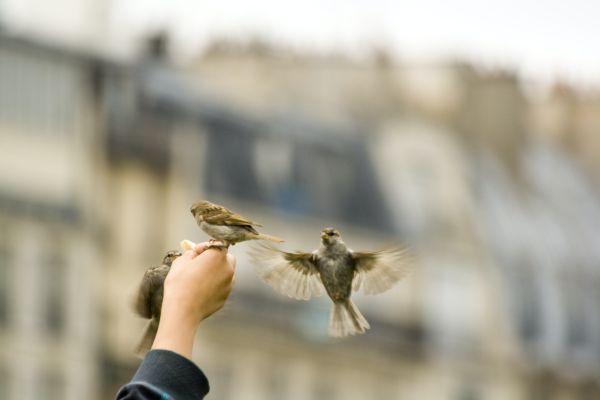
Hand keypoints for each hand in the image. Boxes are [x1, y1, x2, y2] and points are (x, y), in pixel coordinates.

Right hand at [152, 243, 234, 357]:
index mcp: (218, 256)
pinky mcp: (226, 296)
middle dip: (215, 258)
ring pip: (226, 272)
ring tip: (200, 277)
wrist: (183, 311)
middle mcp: (228, 268)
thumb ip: (190, 254)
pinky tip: (201, 289)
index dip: (206, 246)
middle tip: (200, 262)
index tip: (196, 251)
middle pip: (226, 257)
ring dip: (217, 271)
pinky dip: (216, 285)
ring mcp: (229, 284)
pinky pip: (223, 286)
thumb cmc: (180, 284)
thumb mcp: (180, 262)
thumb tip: (194, 254)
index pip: (217, 244)